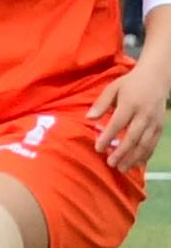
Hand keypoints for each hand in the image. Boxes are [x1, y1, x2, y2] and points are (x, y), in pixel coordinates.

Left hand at [90, 59, 169, 174]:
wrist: (156, 79)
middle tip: (110, 163)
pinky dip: (145, 155)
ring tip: (122, 168)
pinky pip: (153, 144)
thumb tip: (88, 118)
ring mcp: (154, 122)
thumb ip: (101, 104)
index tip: (98, 148)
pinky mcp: (160, 127)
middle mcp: (144, 115)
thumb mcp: (113, 88)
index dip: (108, 137)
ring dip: (133, 158)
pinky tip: (136, 164)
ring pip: (145, 144)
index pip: (118, 123)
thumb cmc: (129, 84)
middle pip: (133, 137)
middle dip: (122, 152)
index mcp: (130, 104)